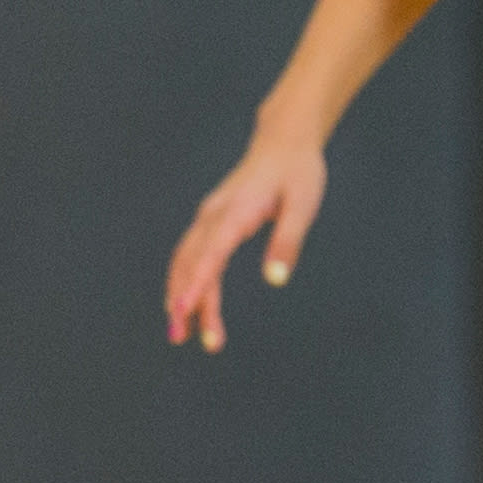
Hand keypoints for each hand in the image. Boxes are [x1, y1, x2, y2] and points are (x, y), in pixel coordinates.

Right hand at [165, 134, 327, 353]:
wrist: (282, 143)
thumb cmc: (297, 173)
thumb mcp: (303, 205)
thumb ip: (287, 242)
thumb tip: (276, 280)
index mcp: (235, 213)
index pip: (210, 254)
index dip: (196, 284)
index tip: (184, 311)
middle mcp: (212, 216)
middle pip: (191, 264)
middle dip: (184, 301)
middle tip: (182, 339)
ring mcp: (207, 218)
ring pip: (185, 262)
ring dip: (179, 295)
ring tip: (181, 333)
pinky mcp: (209, 222)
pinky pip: (189, 255)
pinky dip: (182, 280)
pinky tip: (185, 303)